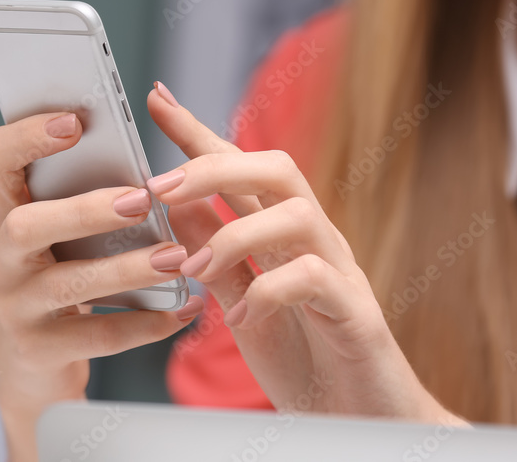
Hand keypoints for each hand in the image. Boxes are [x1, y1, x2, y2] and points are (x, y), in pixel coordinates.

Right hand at [0, 112, 203, 460]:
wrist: (31, 360)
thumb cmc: (62, 266)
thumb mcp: (62, 225)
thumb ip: (93, 178)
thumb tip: (159, 106)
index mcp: (5, 208)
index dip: (26, 136)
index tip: (75, 122)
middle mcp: (0, 254)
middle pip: (23, 226)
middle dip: (84, 211)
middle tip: (140, 201)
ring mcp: (14, 305)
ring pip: (67, 283)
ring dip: (126, 269)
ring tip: (176, 258)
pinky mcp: (39, 349)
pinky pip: (95, 336)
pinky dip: (145, 323)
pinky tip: (185, 309)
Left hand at [147, 82, 464, 424]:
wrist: (360, 418)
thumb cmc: (302, 357)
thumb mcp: (239, 300)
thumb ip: (212, 253)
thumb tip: (171, 205)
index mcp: (281, 235)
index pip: (240, 168)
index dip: (198, 132)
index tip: (156, 98)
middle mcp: (314, 241)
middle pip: (277, 169)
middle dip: (214, 167)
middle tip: (160, 187)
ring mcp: (340, 272)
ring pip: (298, 214)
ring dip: (234, 235)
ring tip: (193, 272)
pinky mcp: (356, 313)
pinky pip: (316, 278)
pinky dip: (271, 290)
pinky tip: (242, 315)